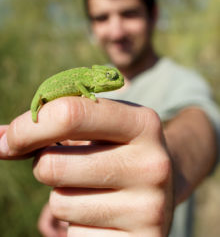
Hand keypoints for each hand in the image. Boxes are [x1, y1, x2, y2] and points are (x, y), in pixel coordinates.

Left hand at [1, 97, 173, 235]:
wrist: (160, 189)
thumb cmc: (114, 150)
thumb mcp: (95, 128)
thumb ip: (49, 127)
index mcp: (142, 123)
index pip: (70, 114)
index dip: (28, 127)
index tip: (11, 139)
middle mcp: (152, 164)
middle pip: (52, 165)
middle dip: (45, 164)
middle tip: (68, 164)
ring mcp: (148, 209)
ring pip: (59, 204)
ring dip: (63, 196)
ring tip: (93, 189)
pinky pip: (74, 235)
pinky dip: (77, 224)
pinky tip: (103, 215)